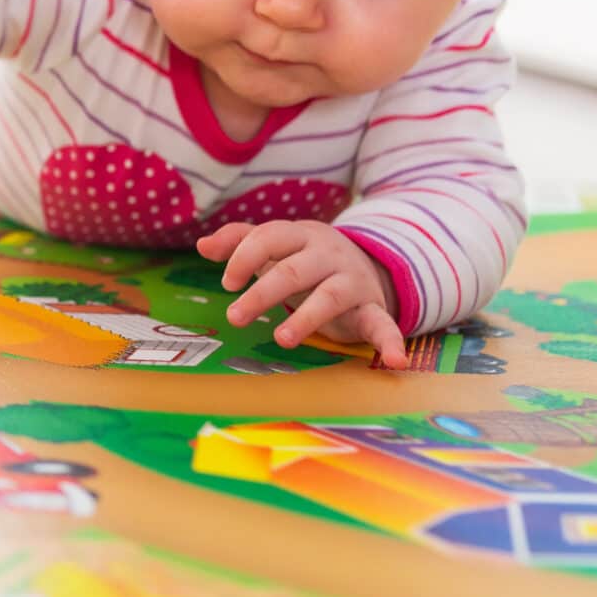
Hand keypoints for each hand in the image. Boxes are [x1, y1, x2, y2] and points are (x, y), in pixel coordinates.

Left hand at [195, 220, 407, 367]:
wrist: (364, 265)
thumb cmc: (304, 258)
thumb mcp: (275, 246)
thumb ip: (239, 241)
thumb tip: (202, 245)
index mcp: (301, 235)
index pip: (269, 237)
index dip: (245, 257)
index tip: (227, 284)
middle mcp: (328, 254)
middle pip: (293, 271)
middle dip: (262, 294)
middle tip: (235, 317)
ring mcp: (353, 281)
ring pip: (330, 296)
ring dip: (306, 318)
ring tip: (281, 339)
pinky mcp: (373, 308)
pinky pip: (384, 323)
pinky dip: (391, 341)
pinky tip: (394, 361)